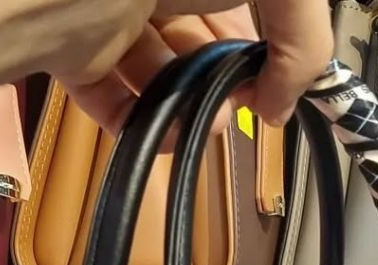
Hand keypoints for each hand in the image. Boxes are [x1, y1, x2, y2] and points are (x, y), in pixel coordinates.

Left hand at [64, 1, 333, 132]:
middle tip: (239, 104)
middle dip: (226, 76)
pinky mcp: (73, 51)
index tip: (273, 77)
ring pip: (159, 68)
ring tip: (204, 125)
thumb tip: (279, 103)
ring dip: (190, 107)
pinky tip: (164, 137)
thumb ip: (304, 31)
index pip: (243, 2)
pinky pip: (112, 98)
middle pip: (201, 30)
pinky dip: (142, 126)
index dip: (268, 38)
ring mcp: (107, 8)